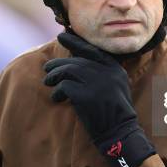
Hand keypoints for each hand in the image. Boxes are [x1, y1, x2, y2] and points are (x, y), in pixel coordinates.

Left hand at [44, 32, 154, 166]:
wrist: (119, 132)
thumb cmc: (114, 111)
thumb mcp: (116, 84)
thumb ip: (102, 71)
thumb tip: (78, 61)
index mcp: (114, 67)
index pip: (91, 49)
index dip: (75, 41)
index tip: (62, 35)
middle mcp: (105, 72)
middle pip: (75, 61)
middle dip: (58, 64)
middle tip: (47, 69)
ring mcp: (95, 82)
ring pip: (67, 71)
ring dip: (54, 76)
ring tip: (48, 82)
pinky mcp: (85, 95)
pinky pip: (64, 87)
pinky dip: (57, 92)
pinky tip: (56, 98)